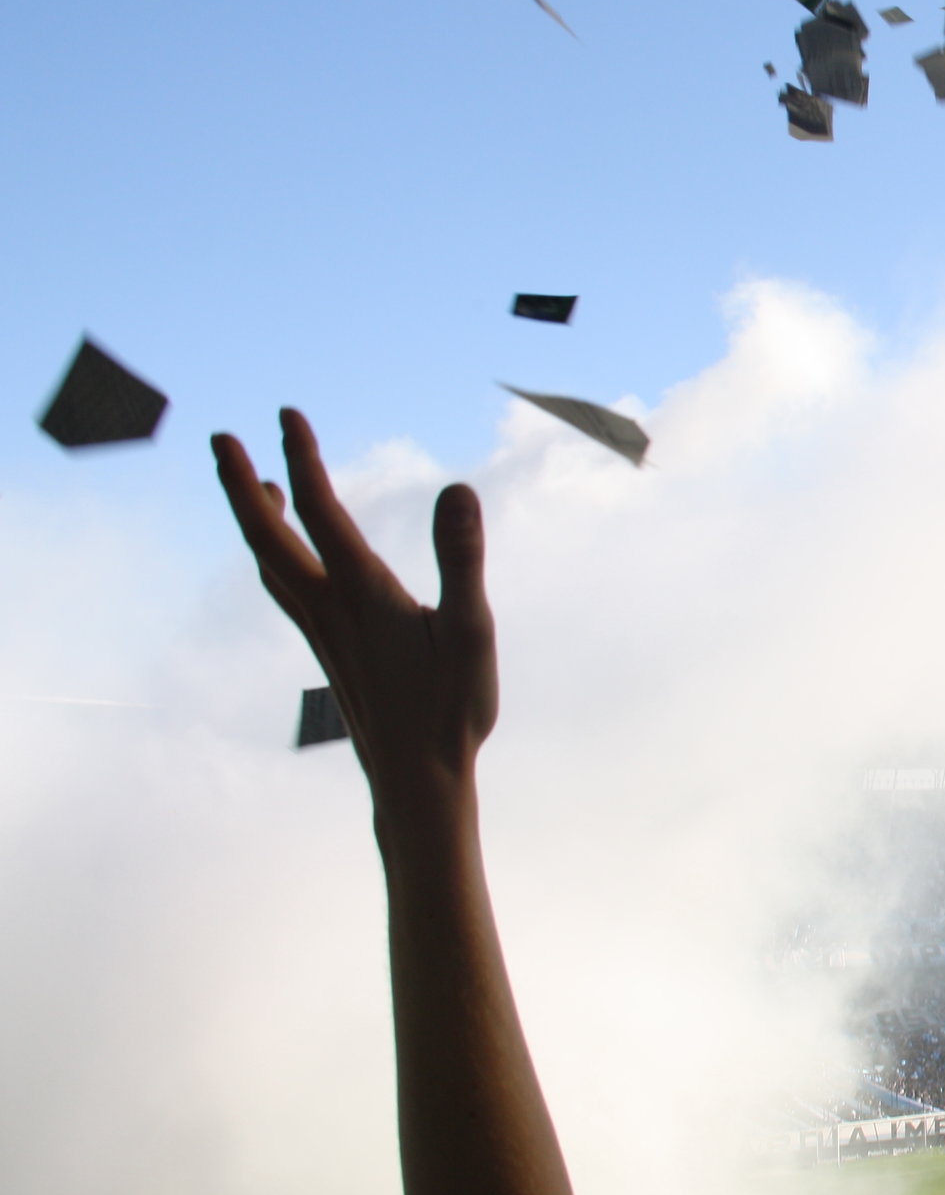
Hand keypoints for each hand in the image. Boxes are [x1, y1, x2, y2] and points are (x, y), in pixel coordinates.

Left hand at [211, 409, 496, 798]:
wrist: (416, 779)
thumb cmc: (449, 709)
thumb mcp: (471, 631)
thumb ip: (461, 558)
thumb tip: (456, 490)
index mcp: (362, 593)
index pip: (322, 512)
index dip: (302, 459)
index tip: (285, 415)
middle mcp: (329, 607)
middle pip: (269, 537)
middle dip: (241, 485)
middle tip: (222, 440)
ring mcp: (323, 631)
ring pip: (271, 564)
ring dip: (255, 520)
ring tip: (256, 487)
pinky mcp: (330, 650)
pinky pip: (286, 589)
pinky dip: (276, 556)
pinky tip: (291, 559)